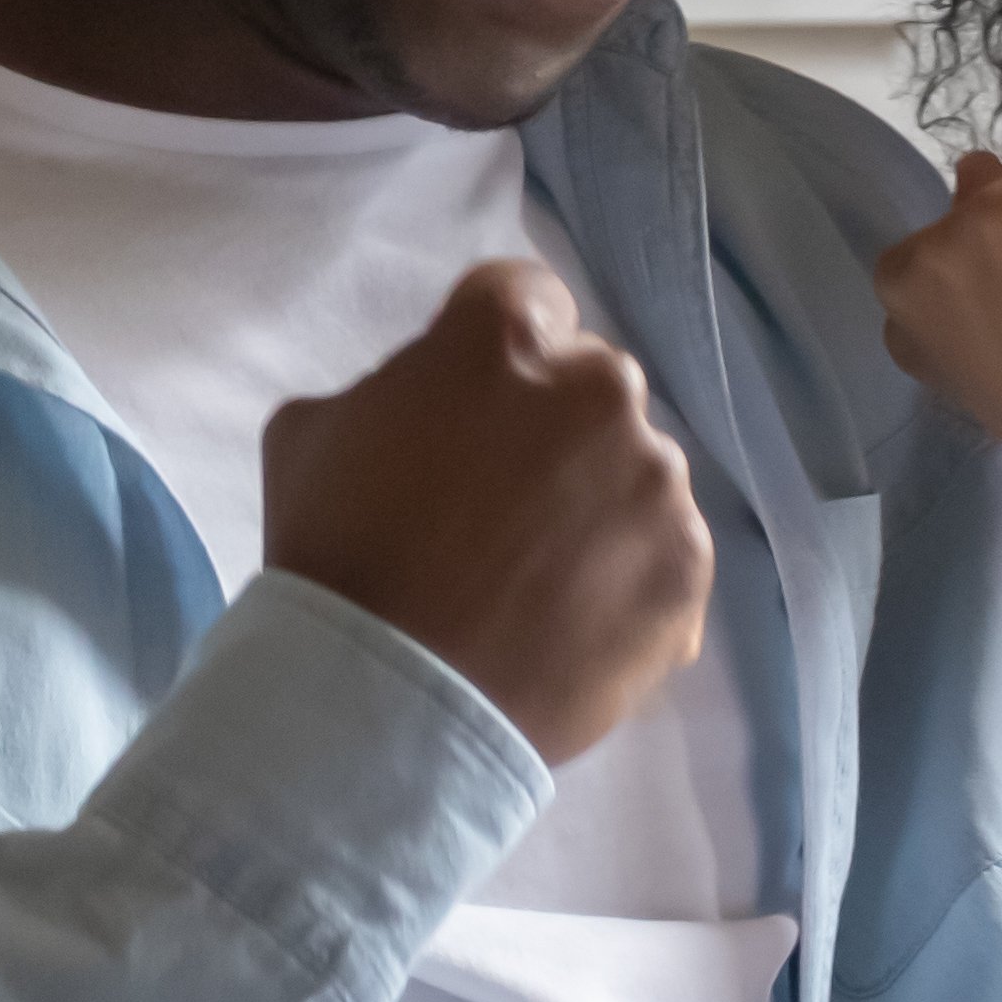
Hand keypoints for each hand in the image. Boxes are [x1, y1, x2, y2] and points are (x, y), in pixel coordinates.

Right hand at [259, 258, 713, 762]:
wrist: (387, 699)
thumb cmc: (335, 556)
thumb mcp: (312, 430)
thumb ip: (396, 386)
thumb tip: (436, 401)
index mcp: (506, 335)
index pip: (527, 302)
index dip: (498, 356)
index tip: (475, 409)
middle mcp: (600, 389)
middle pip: (590, 388)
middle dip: (553, 430)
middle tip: (499, 507)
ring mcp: (655, 480)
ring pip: (635, 472)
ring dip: (597, 506)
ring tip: (534, 581)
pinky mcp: (689, 566)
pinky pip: (663, 554)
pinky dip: (628, 580)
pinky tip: (570, 622)